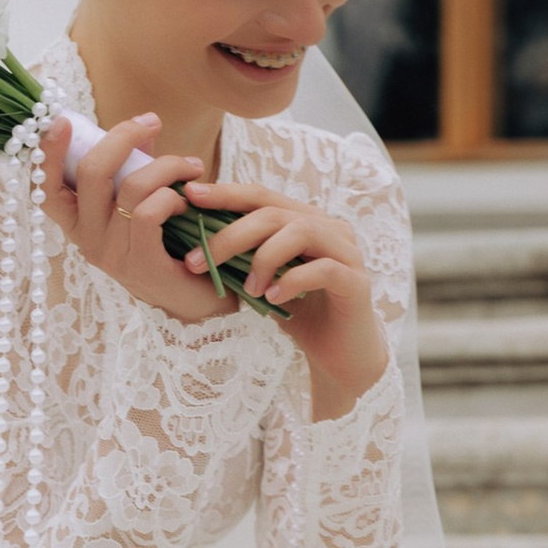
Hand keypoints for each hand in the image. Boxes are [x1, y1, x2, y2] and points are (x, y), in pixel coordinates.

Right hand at [36, 114, 230, 325]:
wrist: (194, 298)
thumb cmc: (166, 243)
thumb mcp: (141, 202)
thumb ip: (136, 167)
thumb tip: (146, 124)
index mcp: (77, 222)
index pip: (45, 187)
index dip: (48, 152)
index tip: (62, 121)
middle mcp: (85, 239)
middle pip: (91, 172)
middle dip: (122, 137)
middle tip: (151, 122)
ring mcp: (110, 254)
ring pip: (130, 188)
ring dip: (166, 166)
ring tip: (191, 165)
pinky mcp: (139, 264)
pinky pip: (148, 213)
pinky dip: (171, 196)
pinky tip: (186, 200)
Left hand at [177, 178, 388, 414]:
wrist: (338, 355)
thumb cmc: (296, 311)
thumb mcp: (260, 278)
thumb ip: (239, 256)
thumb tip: (193, 243)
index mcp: (302, 219)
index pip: (260, 196)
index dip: (225, 193)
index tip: (190, 195)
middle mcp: (328, 227)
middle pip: (273, 213)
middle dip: (229, 235)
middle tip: (197, 262)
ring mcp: (347, 252)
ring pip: (300, 231)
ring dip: (263, 258)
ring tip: (247, 289)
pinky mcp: (357, 281)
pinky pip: (324, 269)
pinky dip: (292, 280)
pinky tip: (273, 297)